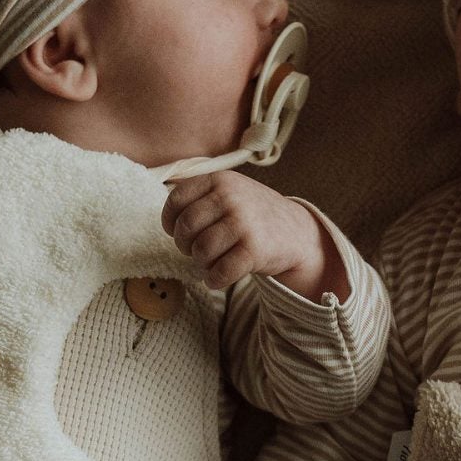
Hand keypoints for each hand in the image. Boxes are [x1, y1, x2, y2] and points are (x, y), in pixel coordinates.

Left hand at [162, 173, 343, 296]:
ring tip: (211, 263)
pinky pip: (220, 272)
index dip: (170, 222)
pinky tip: (218, 278)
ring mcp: (243, 223)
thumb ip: (200, 194)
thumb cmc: (253, 214)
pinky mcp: (254, 250)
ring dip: (202, 264)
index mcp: (219, 180)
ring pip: (201, 251)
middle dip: (185, 245)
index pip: (176, 200)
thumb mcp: (230, 189)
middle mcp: (231, 197)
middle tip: (196, 251)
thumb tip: (164, 203)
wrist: (296, 232)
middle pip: (186, 228)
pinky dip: (214, 280)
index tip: (176, 232)